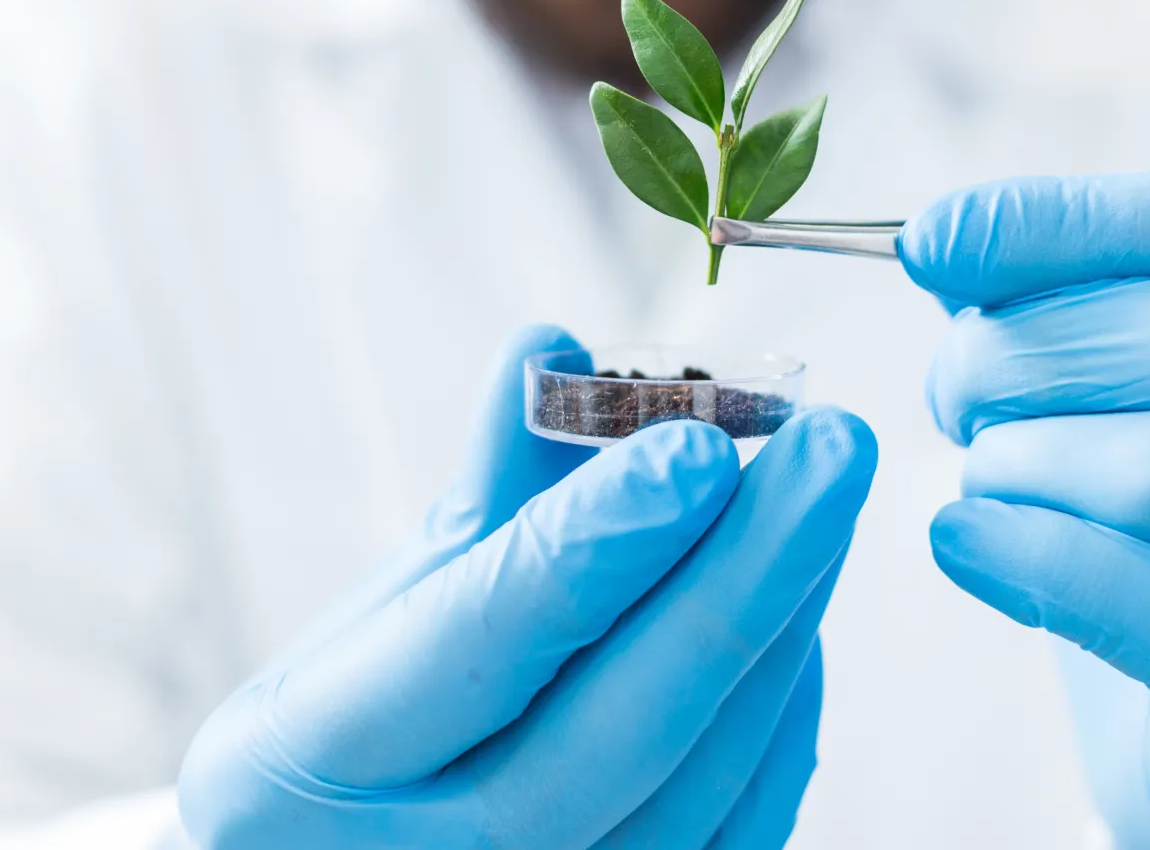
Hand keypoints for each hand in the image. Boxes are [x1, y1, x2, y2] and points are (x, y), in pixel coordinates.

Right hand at [178, 324, 876, 849]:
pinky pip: (732, 840)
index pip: (482, 641)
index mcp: (320, 758)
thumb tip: (559, 347)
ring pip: (695, 789)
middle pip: (618, 731)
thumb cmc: (349, 734)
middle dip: (741, 580)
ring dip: (779, 633)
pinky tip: (800, 616)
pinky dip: (780, 723)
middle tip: (829, 451)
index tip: (696, 444)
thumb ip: (485, 490)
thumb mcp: (377, 609)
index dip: (596, 543)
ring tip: (823, 504)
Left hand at [901, 165, 1149, 847]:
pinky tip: (964, 542)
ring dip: (1021, 461)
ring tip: (980, 478)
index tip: (934, 240)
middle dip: (1023, 352)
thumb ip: (1062, 301)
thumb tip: (943, 239)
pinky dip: (1030, 559)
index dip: (1074, 218)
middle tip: (951, 393)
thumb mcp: (1148, 392)